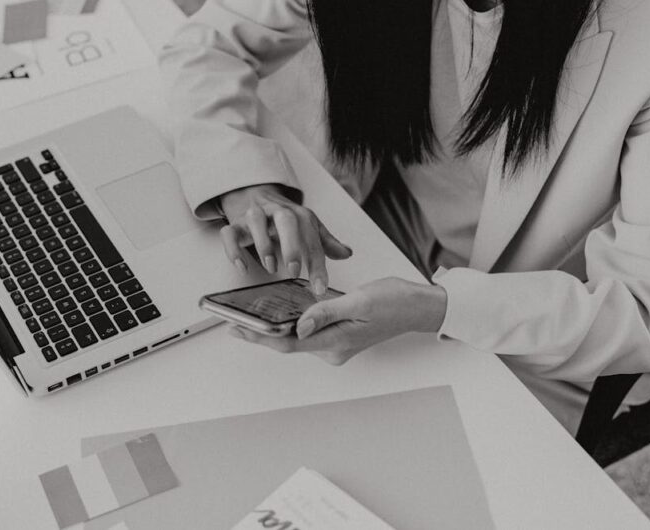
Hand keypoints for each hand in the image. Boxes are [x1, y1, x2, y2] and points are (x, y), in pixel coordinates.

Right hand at [218, 184, 351, 294]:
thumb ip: (325, 242)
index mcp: (298, 214)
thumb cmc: (284, 217)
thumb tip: (347, 253)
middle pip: (286, 220)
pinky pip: (229, 233)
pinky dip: (233, 250)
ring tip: (271, 267)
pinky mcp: (235, 224)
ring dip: (264, 245)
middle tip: (295, 272)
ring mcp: (254, 216)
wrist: (255, 193)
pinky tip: (242, 267)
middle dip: (292, 245)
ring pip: (256, 222)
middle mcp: (277, 211)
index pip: (311, 238)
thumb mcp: (307, 226)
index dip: (318, 263)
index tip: (320, 287)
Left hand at [228, 277, 446, 364]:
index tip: (235, 328)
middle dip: (259, 333)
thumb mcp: (359, 300)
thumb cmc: (394, 301)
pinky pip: (308, 332)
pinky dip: (290, 324)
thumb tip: (298, 326)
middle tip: (231, 320)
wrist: (418, 307)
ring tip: (247, 316)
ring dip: (273, 328)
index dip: (258, 337)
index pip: (288, 343)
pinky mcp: (337, 337)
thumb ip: (325, 312)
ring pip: (296, 338)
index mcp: (336, 342)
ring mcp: (335, 345)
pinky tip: (277, 313)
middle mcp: (333, 349)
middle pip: (287, 343)